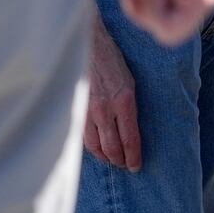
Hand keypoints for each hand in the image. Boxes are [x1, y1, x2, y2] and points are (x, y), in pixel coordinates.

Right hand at [83, 15, 141, 170]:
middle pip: (113, 147)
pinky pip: (83, 136)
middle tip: (127, 166)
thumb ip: (130, 107)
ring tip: (114, 161)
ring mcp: (88, 111)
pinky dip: (92, 147)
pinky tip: (98, 150)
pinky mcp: (76, 110)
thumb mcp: (131, 82)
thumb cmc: (114, 62)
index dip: (133, 156)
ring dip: (106, 157)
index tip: (137, 165)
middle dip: (121, 161)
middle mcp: (105, 109)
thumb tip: (132, 129)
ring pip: (96, 146)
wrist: (89, 46)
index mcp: (124, 101)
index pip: (130, 139)